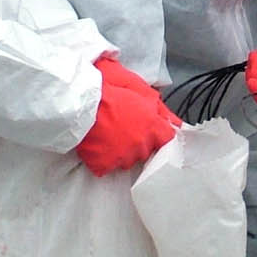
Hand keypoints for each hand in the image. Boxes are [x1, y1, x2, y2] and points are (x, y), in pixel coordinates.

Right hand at [75, 54, 181, 174]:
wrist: (82, 101)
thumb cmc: (108, 89)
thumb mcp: (138, 90)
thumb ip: (159, 107)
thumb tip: (174, 121)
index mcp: (151, 126)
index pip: (167, 139)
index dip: (158, 136)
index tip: (151, 133)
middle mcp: (141, 144)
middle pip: (146, 151)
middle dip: (138, 143)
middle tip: (123, 130)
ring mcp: (123, 156)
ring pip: (127, 161)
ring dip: (121, 153)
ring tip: (108, 137)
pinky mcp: (105, 164)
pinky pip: (106, 167)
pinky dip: (101, 160)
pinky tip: (96, 147)